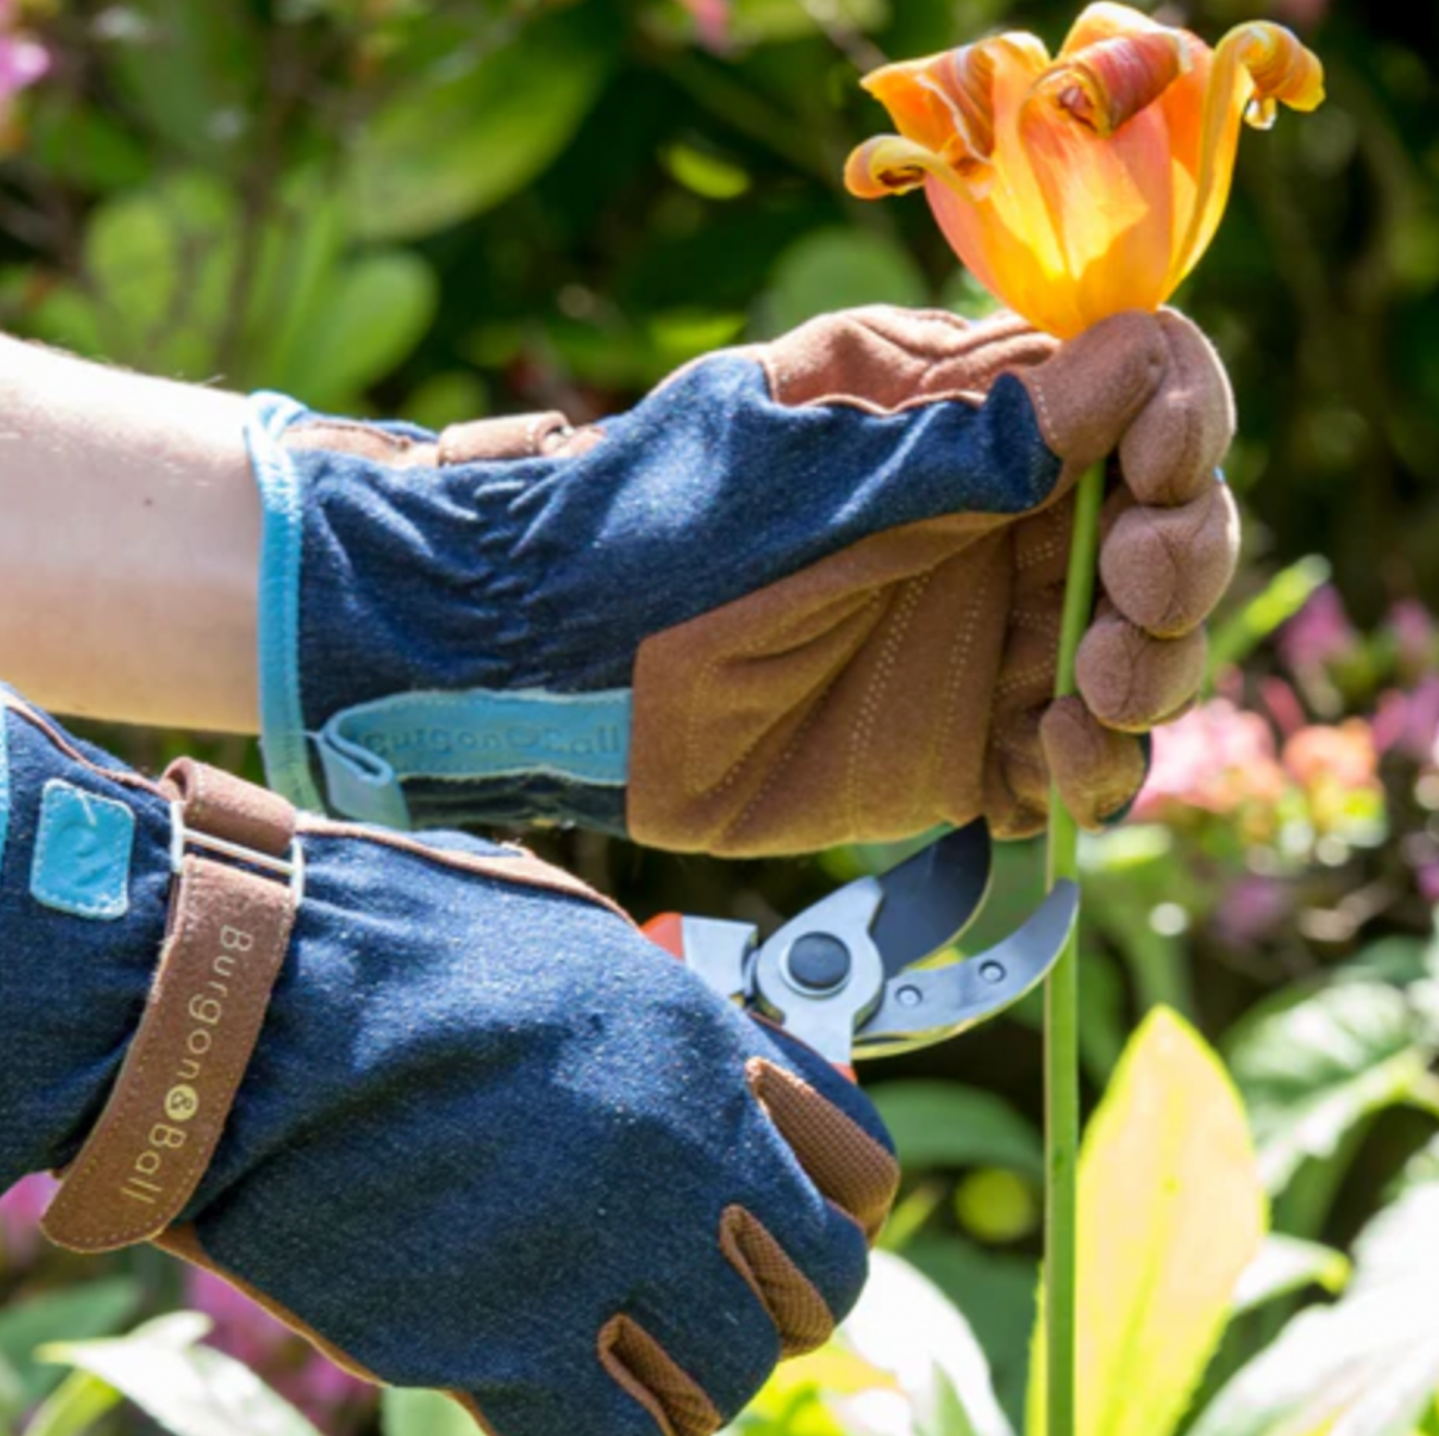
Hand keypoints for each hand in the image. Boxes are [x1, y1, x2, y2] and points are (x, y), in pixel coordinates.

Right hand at [0, 682, 896, 1435]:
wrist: (250, 1001)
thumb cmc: (395, 942)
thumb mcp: (567, 940)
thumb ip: (663, 1017)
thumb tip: (714, 1069)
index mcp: (704, 1045)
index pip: (861, 1169)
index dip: (839, 1203)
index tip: (799, 1217)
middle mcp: (687, 1150)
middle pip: (820, 1287)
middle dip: (776, 1297)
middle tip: (712, 1293)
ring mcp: (609, 1251)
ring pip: (730, 1377)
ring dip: (688, 1372)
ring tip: (622, 1343)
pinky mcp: (509, 1346)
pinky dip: (605, 1432)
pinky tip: (558, 1393)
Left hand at [249, 305, 1235, 853]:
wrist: (550, 670)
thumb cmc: (657, 533)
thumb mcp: (806, 468)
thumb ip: (964, 441)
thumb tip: (1134, 369)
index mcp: (963, 418)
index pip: (1134, 392)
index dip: (1179, 421)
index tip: (1159, 465)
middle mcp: (994, 525)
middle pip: (1164, 527)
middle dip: (1179, 559)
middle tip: (1130, 596)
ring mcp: (980, 640)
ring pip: (1137, 654)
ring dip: (1150, 673)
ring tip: (1088, 698)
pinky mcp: (958, 747)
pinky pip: (1067, 764)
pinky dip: (1089, 772)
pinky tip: (1050, 768)